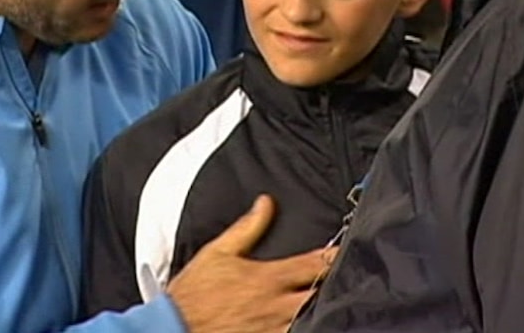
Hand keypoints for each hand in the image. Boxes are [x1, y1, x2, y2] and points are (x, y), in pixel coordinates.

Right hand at [167, 195, 336, 332]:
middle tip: (348, 278)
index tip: (347, 251)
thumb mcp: (218, 251)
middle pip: (319, 295)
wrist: (176, 327)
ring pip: (311, 320)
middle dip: (333, 286)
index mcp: (267, 278)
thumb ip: (247, 227)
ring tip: (335, 303)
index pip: (311, 265)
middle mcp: (276, 305)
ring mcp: (273, 329)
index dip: (333, 258)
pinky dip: (304, 328)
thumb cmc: (194, 292)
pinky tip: (312, 323)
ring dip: (322, 310)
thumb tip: (265, 203)